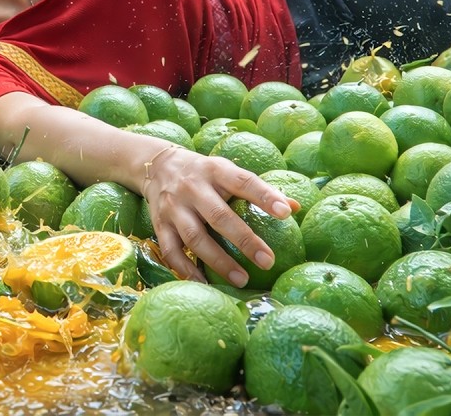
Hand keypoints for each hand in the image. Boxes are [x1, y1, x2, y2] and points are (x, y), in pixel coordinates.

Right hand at [140, 147, 296, 286]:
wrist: (156, 166)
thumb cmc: (204, 173)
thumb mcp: (228, 170)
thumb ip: (258, 189)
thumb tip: (295, 207)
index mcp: (215, 171)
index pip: (243, 181)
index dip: (265, 196)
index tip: (286, 213)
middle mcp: (192, 188)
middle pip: (218, 216)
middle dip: (244, 240)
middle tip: (267, 262)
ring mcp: (174, 207)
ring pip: (195, 237)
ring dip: (219, 261)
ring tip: (242, 279)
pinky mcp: (160, 224)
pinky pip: (171, 251)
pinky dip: (187, 269)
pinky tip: (205, 284)